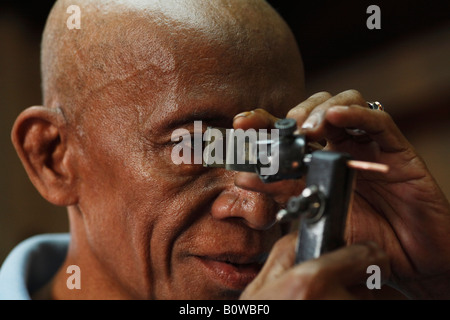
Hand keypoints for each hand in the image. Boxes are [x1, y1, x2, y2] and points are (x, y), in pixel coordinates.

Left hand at [234, 90, 449, 298]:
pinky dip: (355, 113)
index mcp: (317, 158)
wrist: (404, 255)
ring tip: (307, 129)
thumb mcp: (314, 212)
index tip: (241, 122)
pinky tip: (334, 118)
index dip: (265, 121)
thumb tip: (242, 177)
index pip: (289, 131)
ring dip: (320, 110)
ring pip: (344, 102)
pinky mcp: (396, 147)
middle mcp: (339, 145)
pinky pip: (378, 120)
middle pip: (314, 110)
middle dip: (293, 114)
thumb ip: (282, 193)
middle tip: (283, 130)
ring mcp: (366, 143)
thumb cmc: (359, 233)